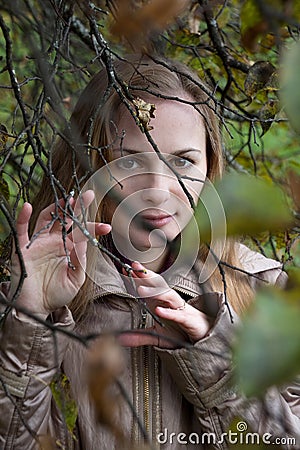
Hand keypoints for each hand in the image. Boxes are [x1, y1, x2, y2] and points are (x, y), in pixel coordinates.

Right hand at [9, 190, 110, 317]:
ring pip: (46, 219)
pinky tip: (27, 206)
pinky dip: (23, 217)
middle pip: (66, 219)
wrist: (37, 309)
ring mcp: (38, 243)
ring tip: (67, 199)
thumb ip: (80, 262)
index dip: (93, 227)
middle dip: (76, 207)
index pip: (81, 232)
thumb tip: (83, 243)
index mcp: (68, 248)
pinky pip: (21, 230)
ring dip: (56, 208)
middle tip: (89, 195)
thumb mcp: (76, 279)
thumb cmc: (57, 294)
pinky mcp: (22, 249)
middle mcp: (54, 242)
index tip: (107, 227)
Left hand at [120, 262, 209, 348]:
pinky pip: (178, 314)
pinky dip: (169, 312)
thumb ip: (140, 336)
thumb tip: (122, 339)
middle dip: (146, 275)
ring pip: (168, 295)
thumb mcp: (156, 335)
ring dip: (154, 291)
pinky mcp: (187, 320)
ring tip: (140, 290)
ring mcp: (178, 309)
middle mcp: (169, 302)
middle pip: (157, 285)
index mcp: (160, 302)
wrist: (201, 336)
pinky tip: (158, 310)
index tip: (124, 269)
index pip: (148, 286)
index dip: (137, 277)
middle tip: (134, 267)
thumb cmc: (180, 330)